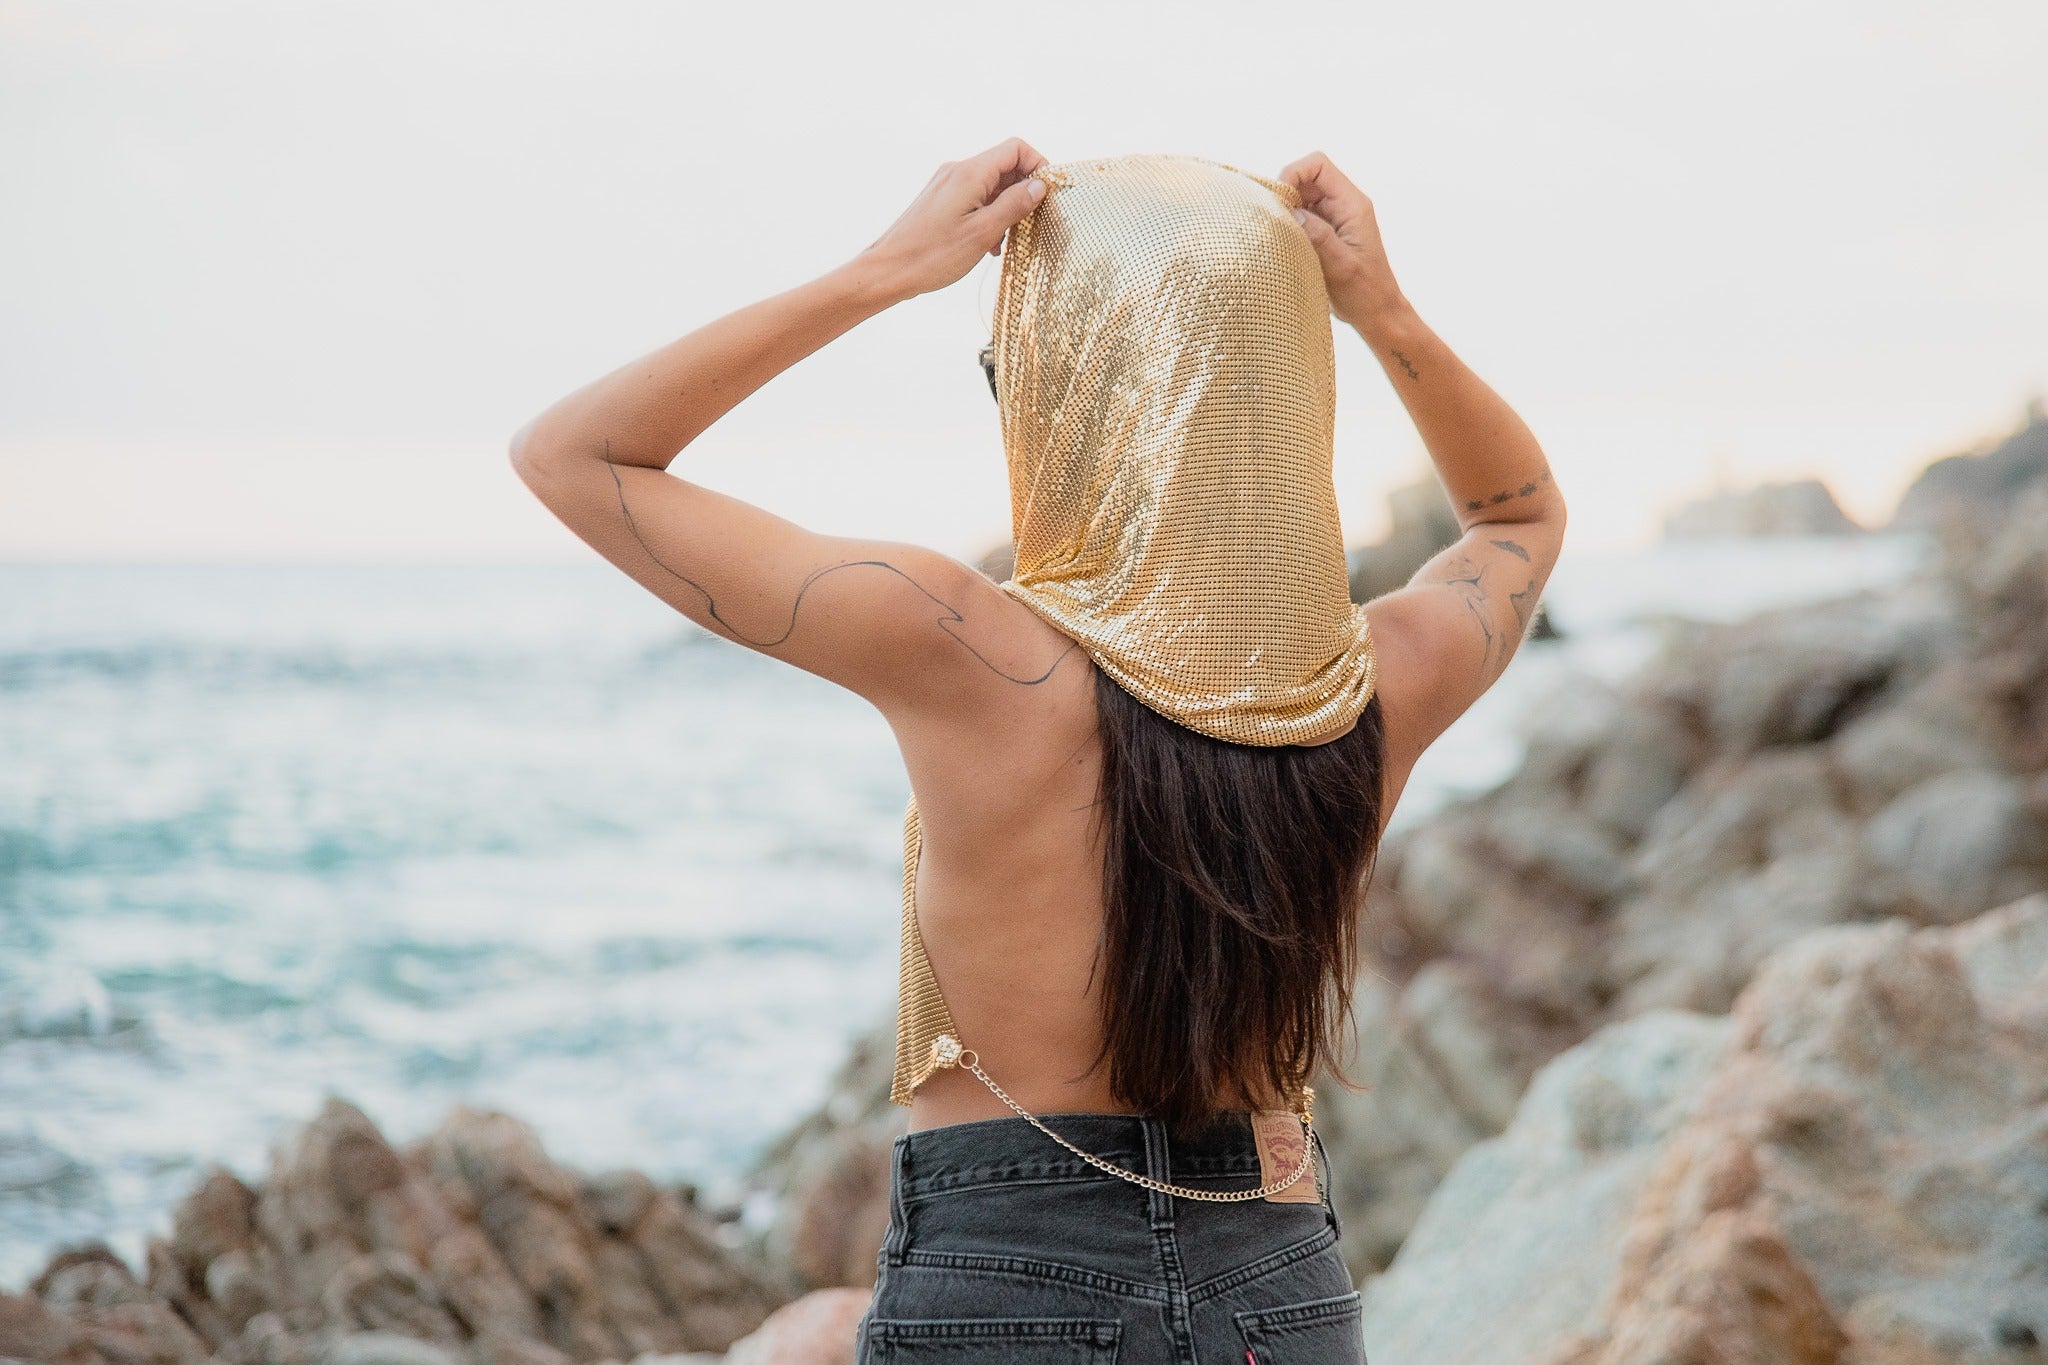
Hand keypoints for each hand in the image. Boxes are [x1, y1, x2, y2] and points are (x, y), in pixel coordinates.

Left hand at [859, 138, 1051, 302]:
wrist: (888, 271)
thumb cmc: (932, 255)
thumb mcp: (982, 232)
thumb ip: (1014, 205)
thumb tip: (1039, 185)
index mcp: (969, 173)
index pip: (1015, 149)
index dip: (1038, 166)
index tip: (1047, 194)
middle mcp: (957, 171)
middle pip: (1004, 165)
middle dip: (1024, 189)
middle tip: (1032, 220)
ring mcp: (947, 185)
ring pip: (990, 184)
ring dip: (1006, 206)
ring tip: (1007, 239)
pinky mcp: (940, 201)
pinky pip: (974, 198)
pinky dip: (989, 214)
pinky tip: (989, 243)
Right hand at [1278, 151, 1407, 329]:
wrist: (1377, 313)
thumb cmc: (1365, 292)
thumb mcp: (1341, 267)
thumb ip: (1318, 237)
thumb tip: (1291, 212)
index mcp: (1353, 205)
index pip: (1318, 166)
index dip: (1293, 173)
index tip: (1278, 201)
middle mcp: (1343, 205)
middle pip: (1306, 178)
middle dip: (1285, 193)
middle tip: (1274, 221)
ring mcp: (1333, 218)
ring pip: (1301, 197)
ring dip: (1285, 211)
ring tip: (1280, 236)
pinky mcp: (1324, 232)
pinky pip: (1301, 216)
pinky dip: (1288, 225)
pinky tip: (1285, 244)